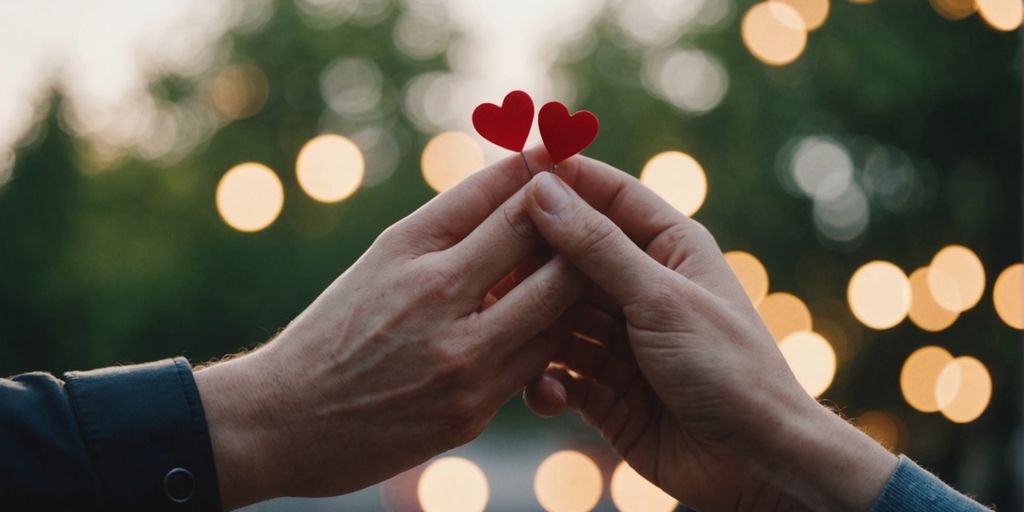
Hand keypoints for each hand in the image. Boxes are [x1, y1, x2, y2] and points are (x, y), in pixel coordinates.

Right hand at [194, 148, 585, 508]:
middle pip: (537, 238)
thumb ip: (449, 223)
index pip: (495, 193)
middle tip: (585, 212)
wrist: (285, 421)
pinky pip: (538, 365)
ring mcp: (459, 359)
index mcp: (410, 249)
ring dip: (570, 284)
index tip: (561, 153)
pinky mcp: (471, 411)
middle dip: (569, 220)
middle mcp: (436, 297)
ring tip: (577, 272)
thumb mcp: (381, 260)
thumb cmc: (336, 330)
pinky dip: (549, 340)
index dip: (538, 170)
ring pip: (555, 305)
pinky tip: (548, 330)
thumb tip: (514, 179)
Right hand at [520, 162, 897, 510]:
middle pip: (571, 256)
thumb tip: (544, 190)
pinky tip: (545, 393)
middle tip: (484, 260)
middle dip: (531, 259)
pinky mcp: (605, 388)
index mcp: (669, 248)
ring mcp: (621, 339)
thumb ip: (597, 247)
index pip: (610, 195)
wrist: (754, 463)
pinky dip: (546, 381)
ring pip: (556, 315)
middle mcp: (641, 287)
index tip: (514, 164)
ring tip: (496, 328)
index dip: (565, 177)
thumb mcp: (660, 298)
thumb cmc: (728, 368)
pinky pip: (559, 373)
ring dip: (530, 323)